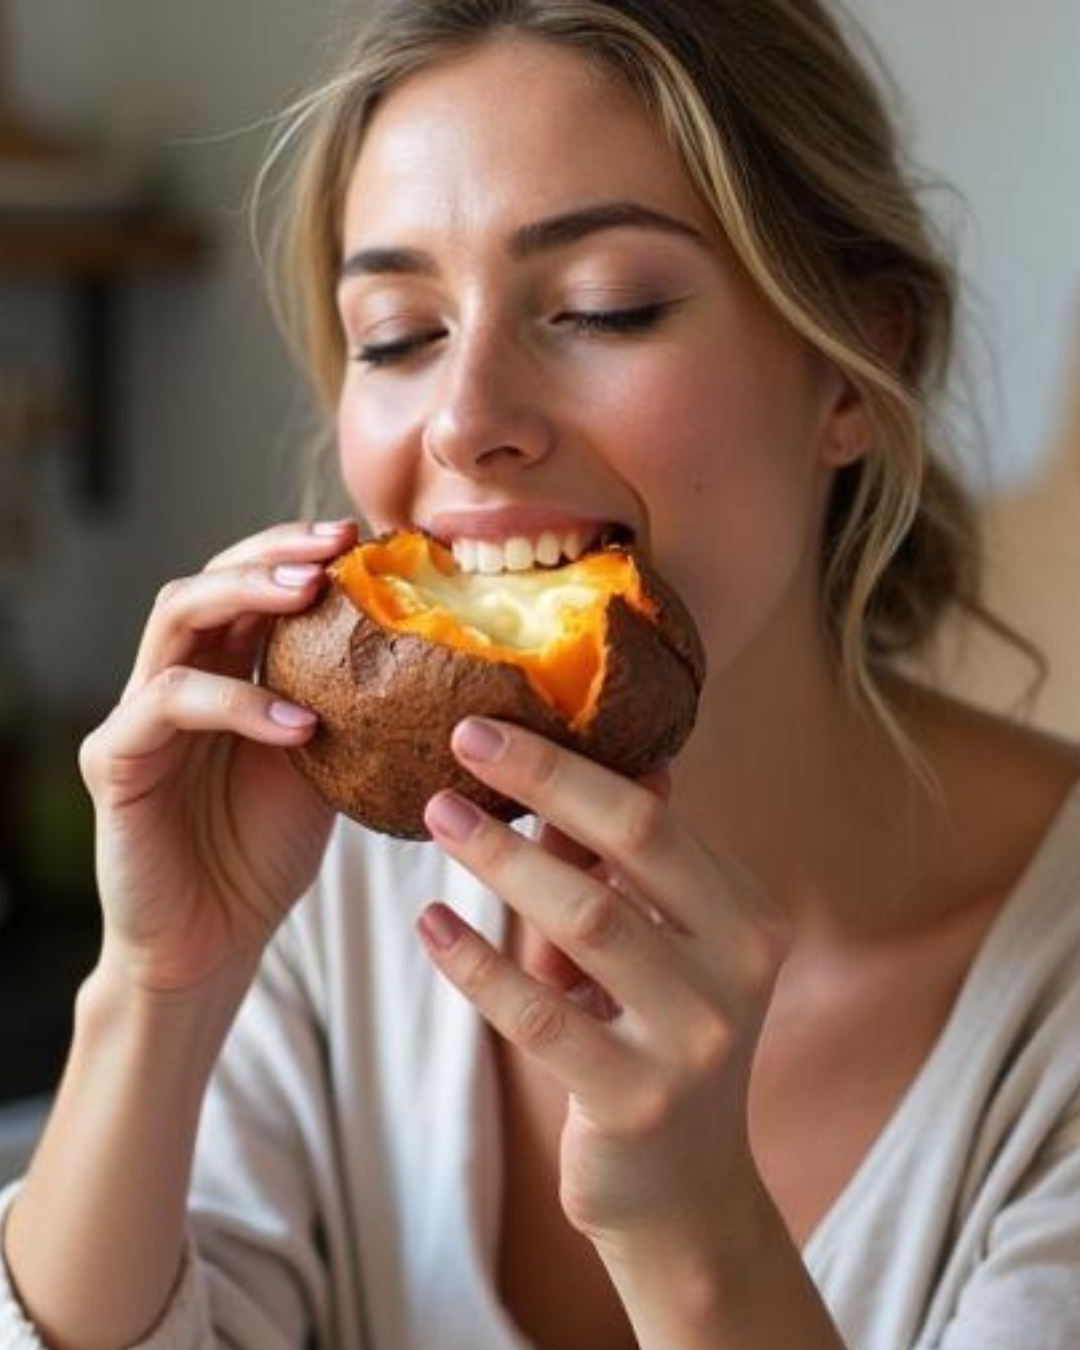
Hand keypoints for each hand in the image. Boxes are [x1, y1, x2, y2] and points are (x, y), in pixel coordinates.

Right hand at [78, 519, 357, 995]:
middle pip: (209, 579)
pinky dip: (238, 701)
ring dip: (246, 594)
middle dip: (274, 551)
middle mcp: (173, 678)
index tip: (366, 539)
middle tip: (338, 545)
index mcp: (222, 672)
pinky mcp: (114, 759)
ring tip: (311, 592)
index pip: (250, 584)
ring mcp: (138, 714)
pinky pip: (170, 703)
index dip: (300, 551)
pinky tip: (301, 723)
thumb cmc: (266, 850)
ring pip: (176, 617)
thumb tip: (436, 653)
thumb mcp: (325, 763)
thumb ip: (347, 705)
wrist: (211, 941)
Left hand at [416, 715, 791, 1266]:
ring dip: (502, 861)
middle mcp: (738, 968)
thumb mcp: (653, 948)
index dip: (572, 765)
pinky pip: (539, 1016)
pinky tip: (430, 926)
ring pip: (585, 920)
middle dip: (544, 782)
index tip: (493, 723)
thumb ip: (622, 864)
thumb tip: (601, 752)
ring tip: (437, 819)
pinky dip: (477, 963)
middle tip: (462, 739)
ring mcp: (695, 1038)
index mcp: (746, 916)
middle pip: (634, 844)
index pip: (655, 817)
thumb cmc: (654, 1039)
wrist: (682, 1190)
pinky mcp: (637, 1100)